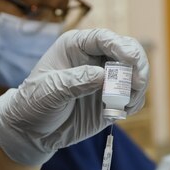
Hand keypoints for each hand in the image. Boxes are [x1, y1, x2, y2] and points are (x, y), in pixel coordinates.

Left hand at [0, 29, 149, 164]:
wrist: (31, 130)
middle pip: (128, 51)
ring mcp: (105, 78)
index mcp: (76, 46)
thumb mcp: (49, 91)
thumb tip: (103, 76)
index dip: (121, 46)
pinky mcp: (111, 99)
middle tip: (138, 84)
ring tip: (127, 103)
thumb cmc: (33, 103)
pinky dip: (134, 102)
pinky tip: (124, 111)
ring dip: (138, 87)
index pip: (104, 38)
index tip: (130, 59)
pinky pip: (132, 95)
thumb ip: (75, 81)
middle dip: (137, 65)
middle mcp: (94, 58)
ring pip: (134, 73)